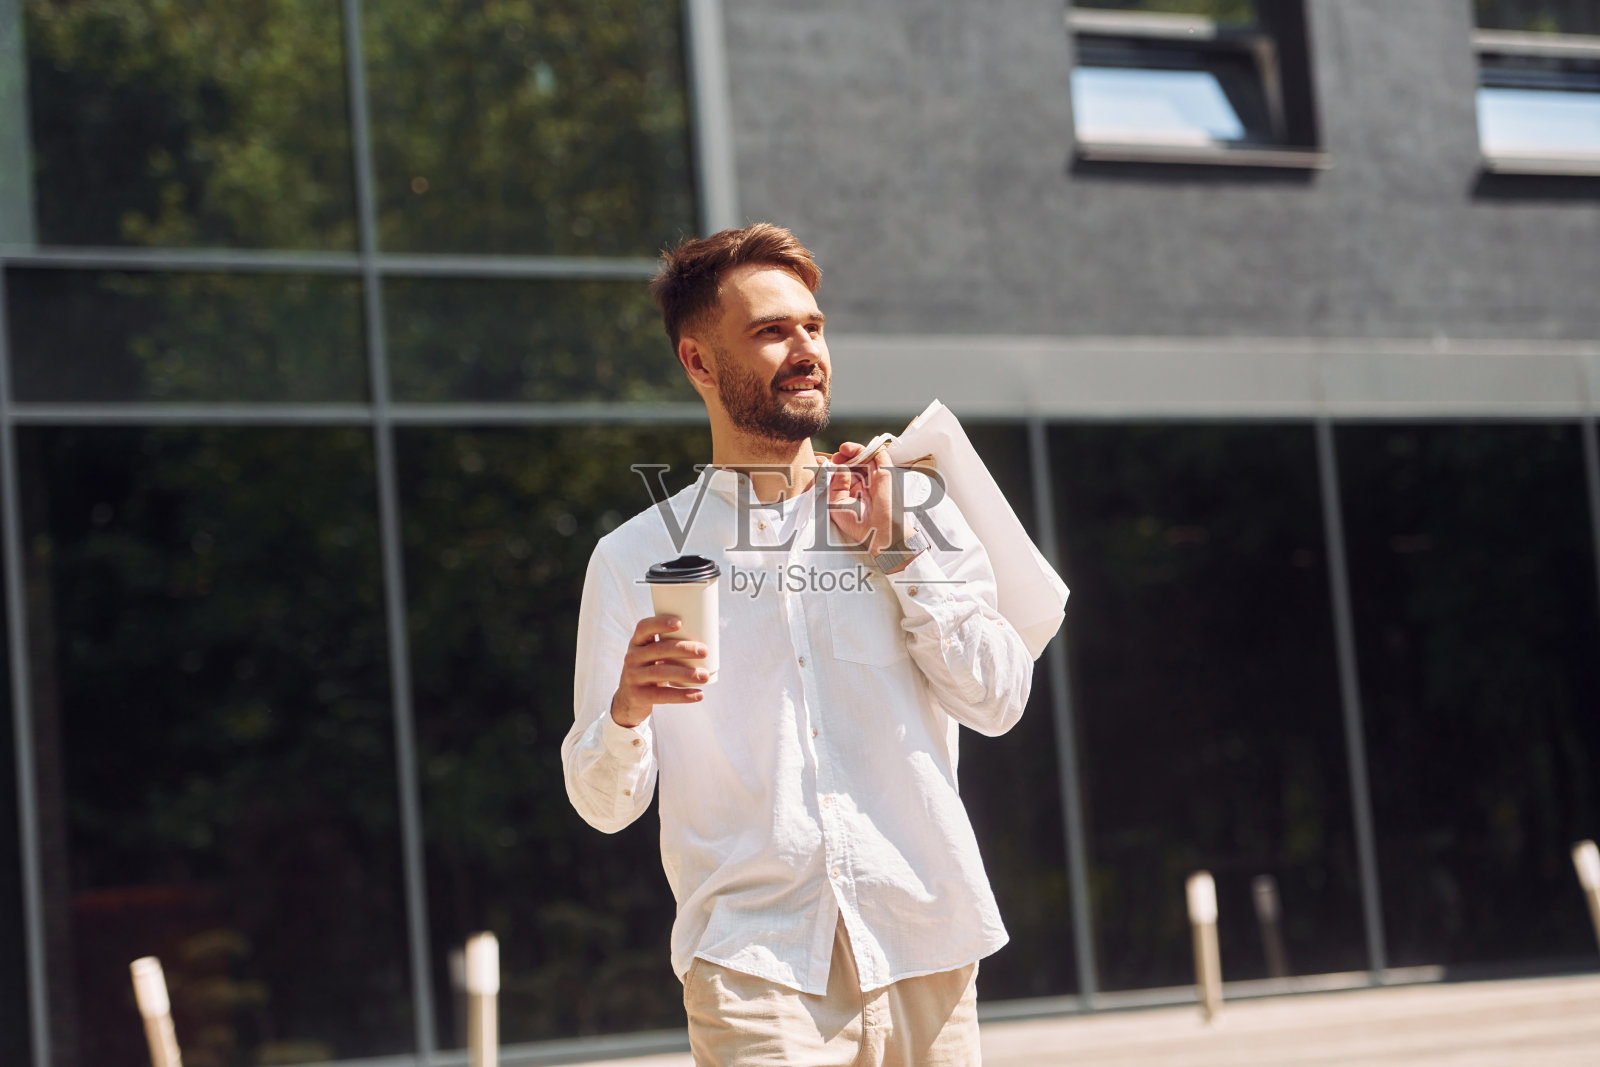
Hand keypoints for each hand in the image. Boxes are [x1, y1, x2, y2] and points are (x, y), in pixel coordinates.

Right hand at [611, 615, 708, 726]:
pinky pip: (662, 695)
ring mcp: (633, 677)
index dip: (660, 623)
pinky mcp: (638, 695)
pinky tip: (698, 695)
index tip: (680, 622)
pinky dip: (683, 695)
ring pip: (661, 672)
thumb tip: (708, 634)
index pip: (644, 627)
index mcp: (637, 642)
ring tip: (705, 675)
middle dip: (683, 649)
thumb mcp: (651, 654)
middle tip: (704, 651)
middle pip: (658, 649)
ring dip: (686, 674)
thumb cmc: (650, 669)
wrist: (629, 699)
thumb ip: (669, 644)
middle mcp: (632, 657)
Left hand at [827, 442, 899, 556]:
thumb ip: (835, 485)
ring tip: (843, 449)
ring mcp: (875, 477)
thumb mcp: (835, 504)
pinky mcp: (885, 472)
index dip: (835, 467)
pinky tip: (851, 449)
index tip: (826, 464)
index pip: (844, 474)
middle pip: (854, 463)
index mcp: (853, 492)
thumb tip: (838, 468)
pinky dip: (866, 449)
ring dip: (853, 449)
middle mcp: (865, 483)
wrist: (877, 531)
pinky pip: (878, 455)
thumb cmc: (857, 523)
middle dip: (843, 457)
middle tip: (835, 457)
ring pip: (865, 456)